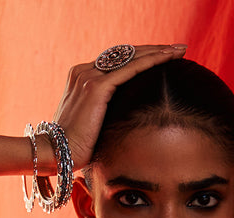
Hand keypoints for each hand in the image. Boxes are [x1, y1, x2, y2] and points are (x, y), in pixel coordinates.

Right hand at [52, 44, 186, 169]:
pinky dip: (149, 62)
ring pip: (130, 57)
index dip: (141, 58)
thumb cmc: (73, 149)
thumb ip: (103, 117)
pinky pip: (129, 69)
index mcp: (81, 78)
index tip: (163, 58)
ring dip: (157, 52)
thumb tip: (122, 126)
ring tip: (178, 50)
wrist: (55, 154)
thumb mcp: (90, 127)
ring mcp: (88, 76)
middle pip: (125, 54)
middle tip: (177, 48)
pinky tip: (166, 59)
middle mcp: (84, 71)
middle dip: (153, 50)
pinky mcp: (96, 87)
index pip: (117, 62)